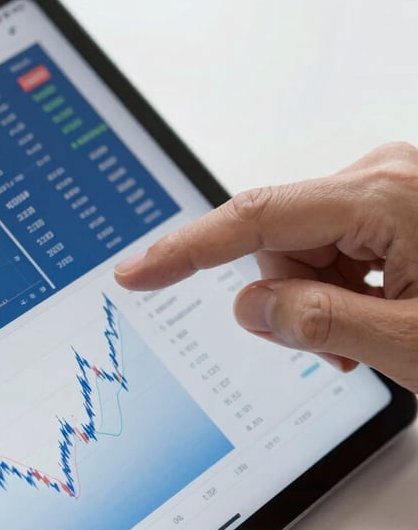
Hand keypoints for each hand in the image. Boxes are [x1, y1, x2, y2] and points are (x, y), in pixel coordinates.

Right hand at [115, 142, 417, 391]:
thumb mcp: (408, 342)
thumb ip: (320, 323)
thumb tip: (249, 306)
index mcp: (382, 196)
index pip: (256, 218)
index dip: (186, 250)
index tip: (137, 272)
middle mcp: (379, 178)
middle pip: (278, 242)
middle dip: (289, 300)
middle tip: (334, 351)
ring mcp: (384, 191)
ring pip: (300, 252)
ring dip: (316, 303)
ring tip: (363, 341)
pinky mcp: (388, 207)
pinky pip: (329, 251)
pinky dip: (334, 293)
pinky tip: (371, 319)